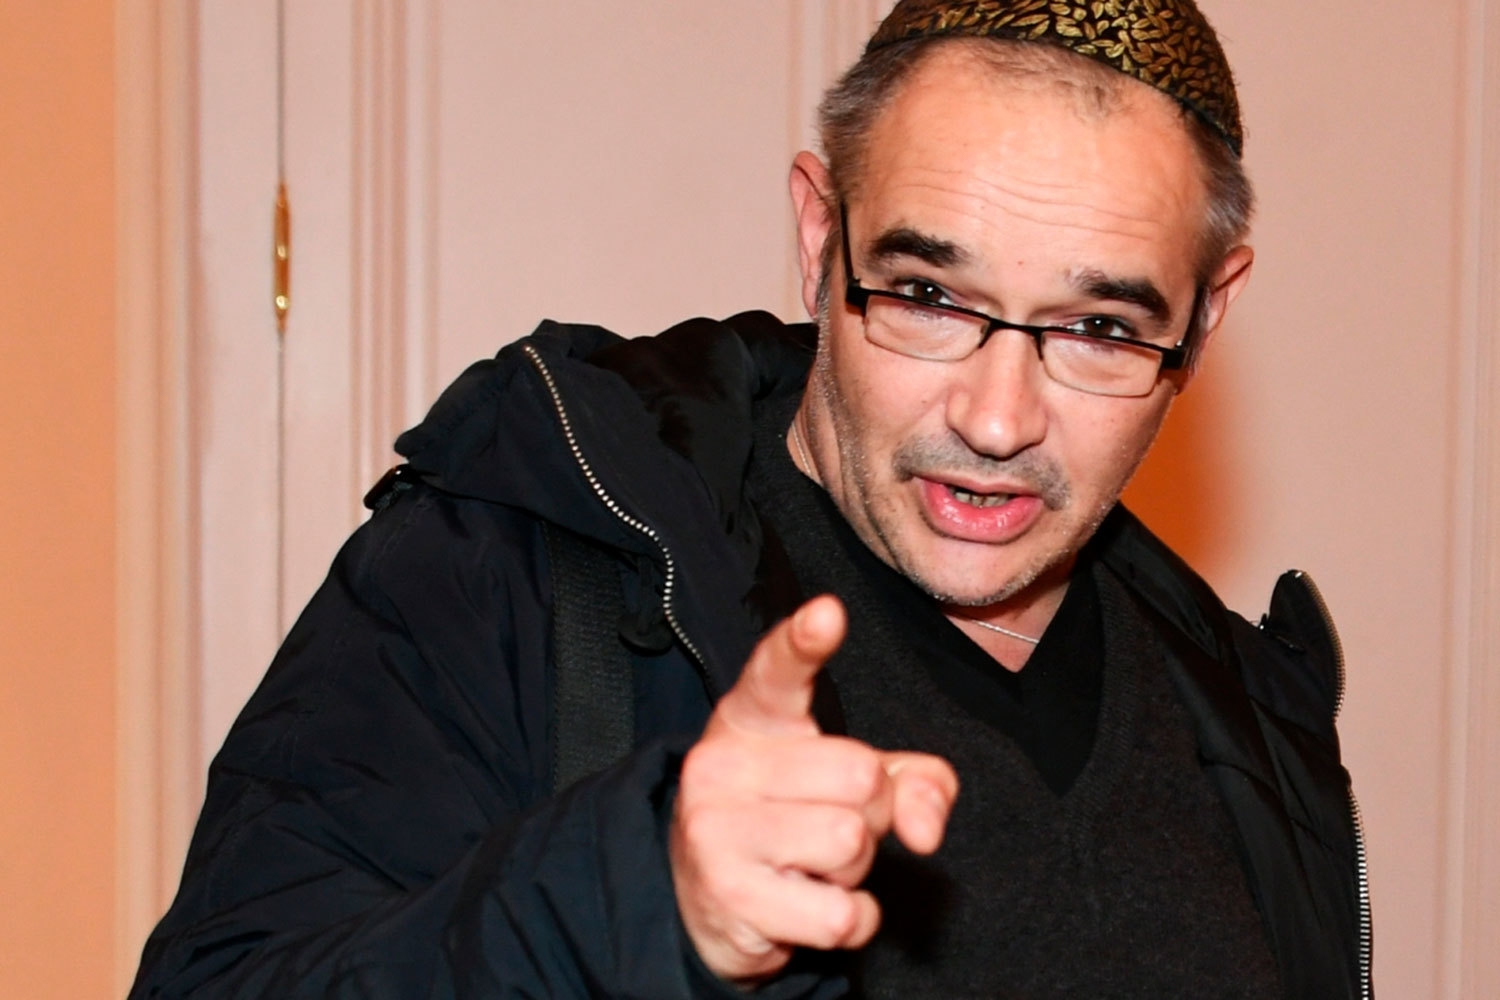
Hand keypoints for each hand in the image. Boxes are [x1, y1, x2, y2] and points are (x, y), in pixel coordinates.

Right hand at [670, 594, 958, 984]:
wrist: (706, 901)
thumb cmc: (793, 819)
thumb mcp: (855, 784)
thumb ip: (913, 782)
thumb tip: (924, 830)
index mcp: (753, 717)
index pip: (777, 669)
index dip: (804, 642)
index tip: (828, 613)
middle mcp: (723, 763)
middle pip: (860, 775)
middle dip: (873, 811)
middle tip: (831, 823)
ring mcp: (716, 829)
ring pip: (851, 842)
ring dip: (855, 869)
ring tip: (812, 865)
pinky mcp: (728, 897)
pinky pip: (840, 913)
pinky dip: (849, 920)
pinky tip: (810, 907)